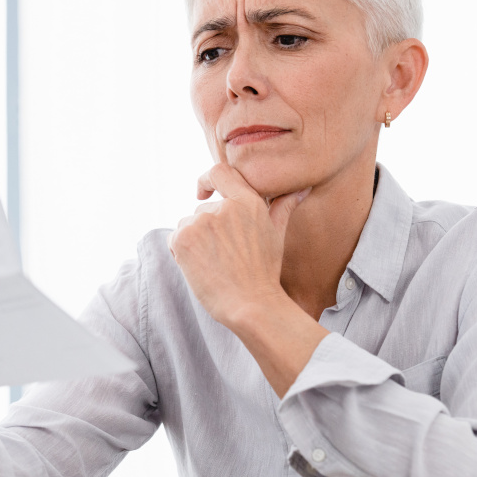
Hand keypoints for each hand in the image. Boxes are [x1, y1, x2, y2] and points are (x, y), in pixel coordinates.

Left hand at [167, 162, 309, 329]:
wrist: (251, 305)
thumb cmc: (265, 273)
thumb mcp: (276, 235)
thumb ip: (283, 207)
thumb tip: (302, 189)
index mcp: (247, 202)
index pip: (220, 172)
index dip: (207, 179)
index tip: (202, 191)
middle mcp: (223, 207)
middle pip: (202, 209)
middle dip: (206, 230)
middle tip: (223, 257)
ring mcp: (201, 221)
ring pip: (187, 225)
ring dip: (194, 242)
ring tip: (215, 264)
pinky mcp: (183, 238)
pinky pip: (174, 239)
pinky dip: (181, 253)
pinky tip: (201, 268)